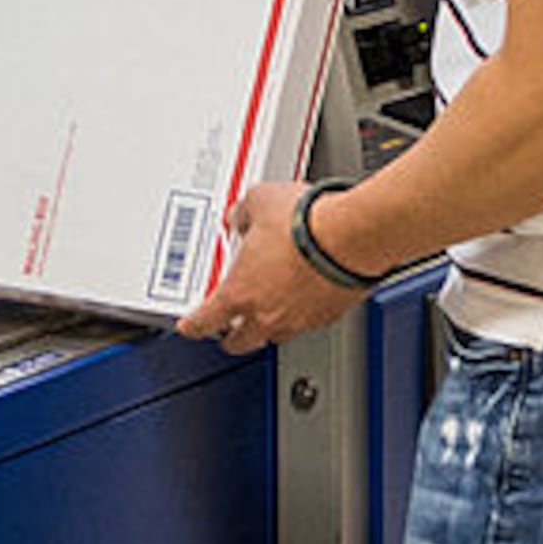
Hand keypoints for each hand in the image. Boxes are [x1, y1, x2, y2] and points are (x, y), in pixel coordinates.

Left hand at [172, 180, 366, 355]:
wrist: (353, 235)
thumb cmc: (307, 223)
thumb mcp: (260, 201)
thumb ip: (244, 214)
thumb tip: (242, 215)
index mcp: (239, 293)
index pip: (204, 322)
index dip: (192, 325)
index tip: (189, 326)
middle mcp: (267, 314)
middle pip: (240, 342)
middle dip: (231, 335)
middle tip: (229, 324)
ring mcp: (299, 320)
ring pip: (276, 335)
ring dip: (269, 325)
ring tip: (271, 307)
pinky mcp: (328, 316)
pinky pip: (309, 322)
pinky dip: (304, 313)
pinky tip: (307, 293)